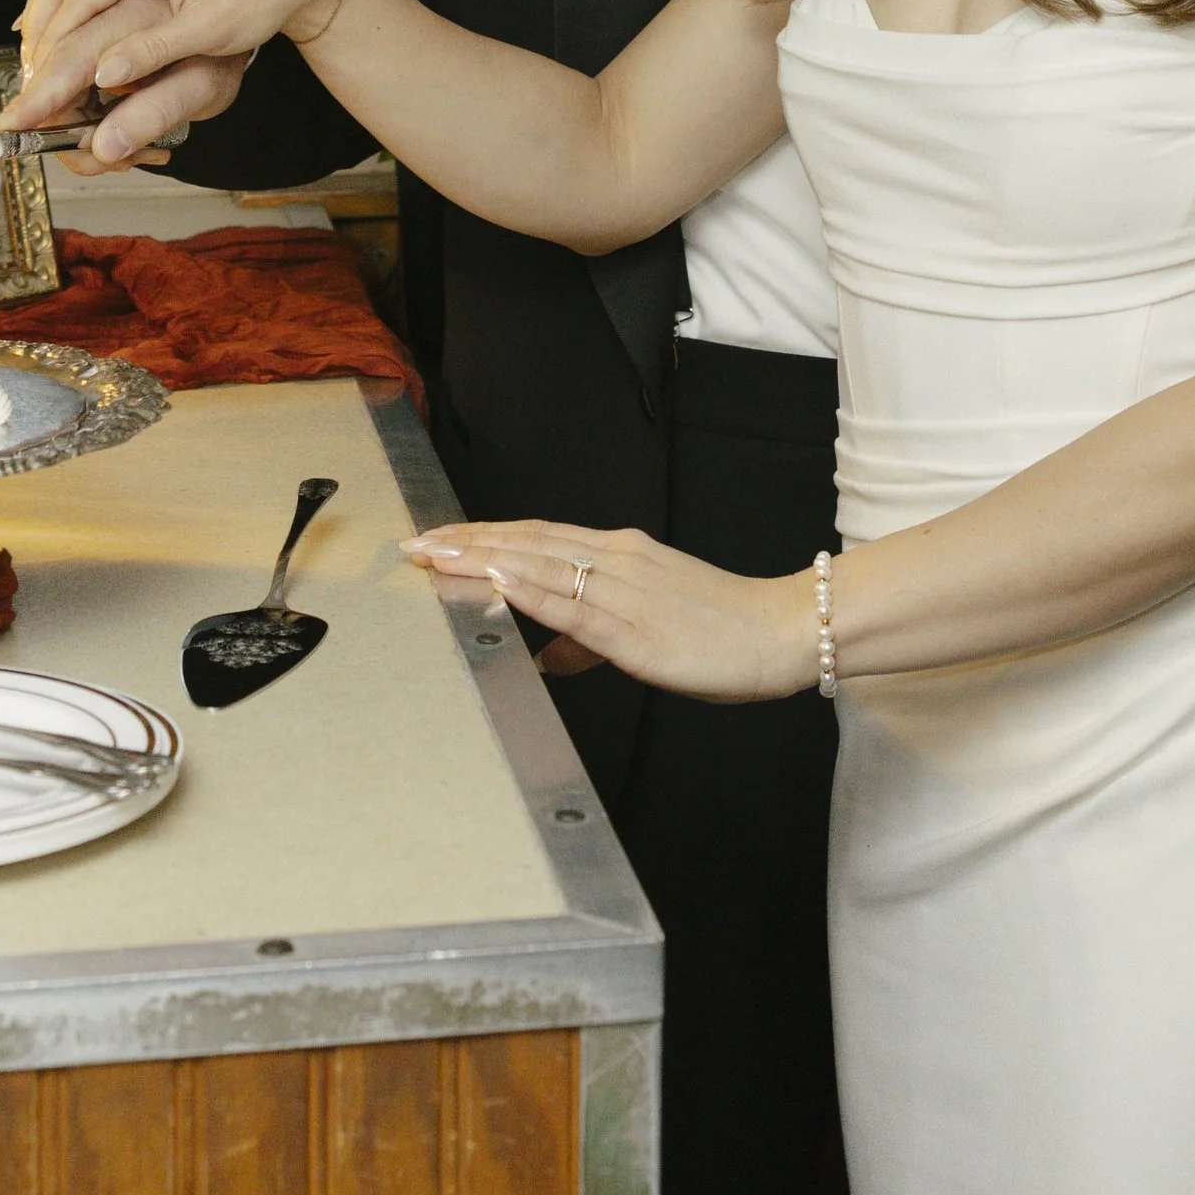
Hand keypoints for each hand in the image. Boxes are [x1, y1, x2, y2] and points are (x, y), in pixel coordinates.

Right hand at [6, 0, 342, 164]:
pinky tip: (52, 36)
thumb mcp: (211, 29)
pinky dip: (65, 6)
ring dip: (47, 15)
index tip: (37, 78)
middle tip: (27, 73)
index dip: (56, 39)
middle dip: (39, 26)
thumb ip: (154, 49)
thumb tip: (104, 72)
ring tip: (32, 60)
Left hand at [403, 519, 815, 702]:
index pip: (536, 537)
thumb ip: (589, 642)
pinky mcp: (633, 631)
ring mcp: (623, 591)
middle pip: (526, 543)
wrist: (781, 631)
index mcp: (620, 554)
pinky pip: (571, 607)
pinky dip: (529, 592)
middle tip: (414, 543)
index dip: (484, 537)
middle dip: (465, 543)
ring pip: (538, 567)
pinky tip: (496, 582)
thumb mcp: (647, 629)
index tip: (439, 539)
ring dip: (481, 559)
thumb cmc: (720, 629)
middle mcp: (616, 559)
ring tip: (435, 556)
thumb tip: (548, 657)